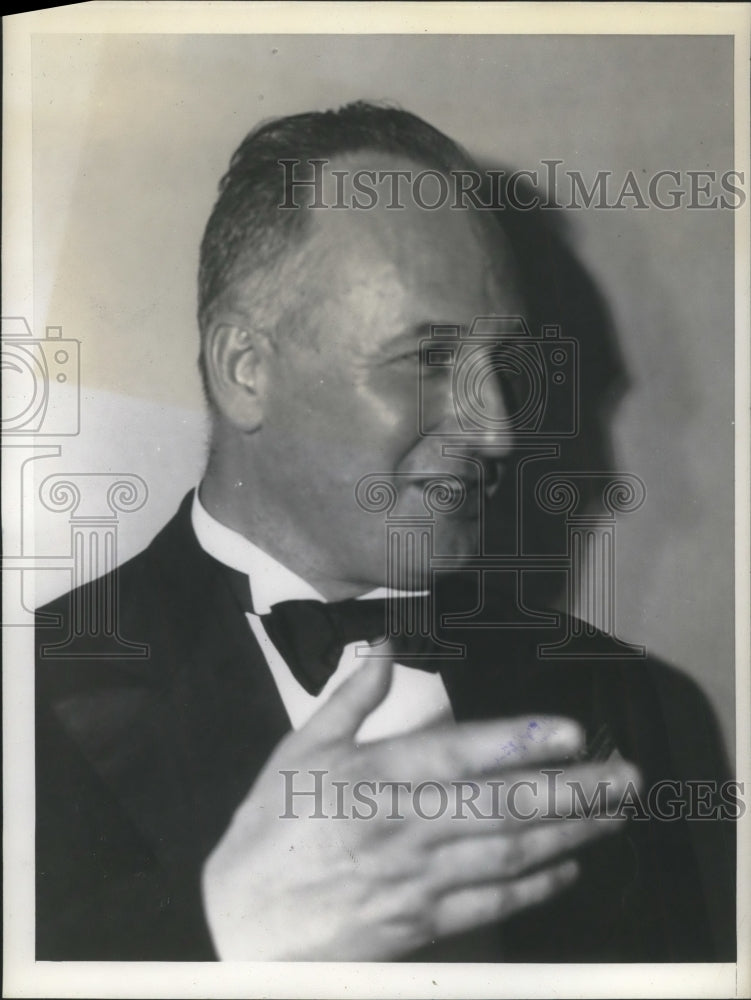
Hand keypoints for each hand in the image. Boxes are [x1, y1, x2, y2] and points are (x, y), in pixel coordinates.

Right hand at [201, 659, 638, 959]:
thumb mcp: (299, 749)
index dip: (523, 741)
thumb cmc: (268, 831)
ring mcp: (419, 880)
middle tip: (627, 775)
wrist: (237, 925)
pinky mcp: (421, 923)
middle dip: (575, 790)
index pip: (463, 754)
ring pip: (510, 855)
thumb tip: (382, 647)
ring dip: (572, 834)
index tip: (573, 732)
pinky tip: (568, 870)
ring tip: (615, 814)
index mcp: (378, 777)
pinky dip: (534, 888)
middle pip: (506, 807)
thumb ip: (351, 698)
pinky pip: (490, 904)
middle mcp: (408, 827)